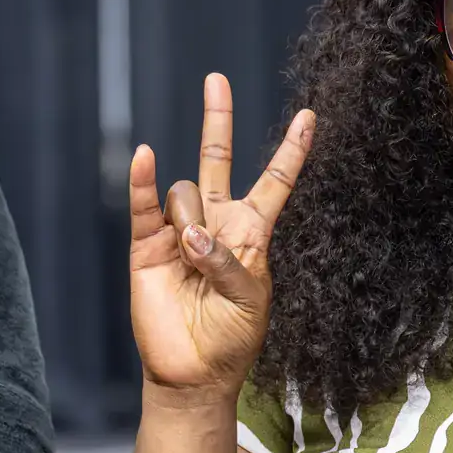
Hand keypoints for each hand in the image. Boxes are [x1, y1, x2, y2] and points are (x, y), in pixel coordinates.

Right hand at [128, 73, 314, 397]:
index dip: (291, 151)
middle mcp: (214, 224)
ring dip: (190, 221)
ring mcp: (178, 232)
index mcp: (251, 235)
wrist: (191, 373)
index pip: (274, 183)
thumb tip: (190, 234)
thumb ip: (228, 263)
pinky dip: (143, 181)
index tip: (309, 116)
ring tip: (189, 261)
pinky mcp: (147, 247)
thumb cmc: (232, 339)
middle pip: (217, 160)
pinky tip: (145, 158)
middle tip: (216, 79)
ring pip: (184, 193)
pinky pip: (143, 206)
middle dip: (218, 119)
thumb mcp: (251, 302)